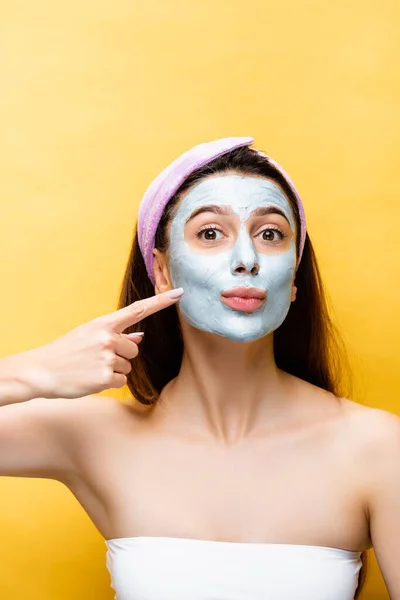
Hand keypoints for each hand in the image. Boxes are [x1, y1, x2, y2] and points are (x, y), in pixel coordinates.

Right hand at [23, 288, 183, 398]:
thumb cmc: (65, 352)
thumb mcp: (88, 336)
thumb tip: (139, 337)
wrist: (41, 370)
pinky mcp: (106, 377)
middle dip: (120, 357)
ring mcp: (107, 357)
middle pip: (133, 350)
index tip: (179, 293)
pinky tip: (92, 379)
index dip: (161, 302)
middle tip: (95, 359)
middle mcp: (107, 337)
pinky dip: (110, 383)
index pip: (137, 310)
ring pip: (128, 367)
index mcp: (102, 324)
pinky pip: (122, 381)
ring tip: (91, 368)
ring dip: (114, 370)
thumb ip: (115, 335)